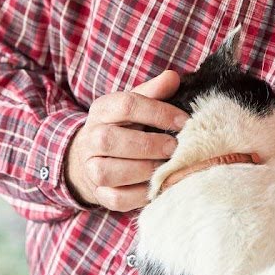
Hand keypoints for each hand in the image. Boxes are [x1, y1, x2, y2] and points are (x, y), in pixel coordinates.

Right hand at [65, 71, 188, 210]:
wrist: (94, 157)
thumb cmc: (124, 127)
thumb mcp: (135, 105)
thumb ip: (153, 92)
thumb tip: (172, 77)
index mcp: (102, 110)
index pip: (126, 105)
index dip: (158, 112)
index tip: (183, 121)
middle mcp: (91, 138)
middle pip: (111, 140)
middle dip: (149, 145)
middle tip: (175, 147)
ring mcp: (91, 167)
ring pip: (109, 171)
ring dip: (143, 170)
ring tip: (166, 167)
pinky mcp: (100, 193)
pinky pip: (117, 198)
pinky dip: (139, 194)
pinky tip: (158, 185)